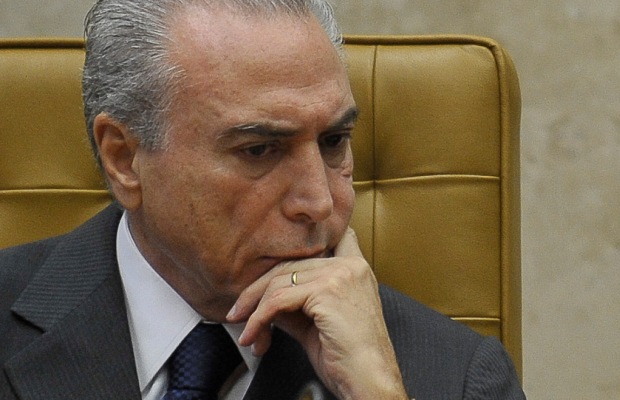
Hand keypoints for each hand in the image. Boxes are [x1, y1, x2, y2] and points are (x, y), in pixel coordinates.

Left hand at [226, 228, 407, 399]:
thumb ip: (294, 304)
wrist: (370, 382)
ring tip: (246, 331)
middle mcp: (350, 265)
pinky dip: (258, 319)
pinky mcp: (326, 291)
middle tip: (239, 312)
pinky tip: (252, 336)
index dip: (298, 245)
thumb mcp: (316, 323)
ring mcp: (339, 275)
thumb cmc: (349, 359)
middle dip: (257, 291)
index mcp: (355, 268)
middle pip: (288, 265)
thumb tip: (262, 299)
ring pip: (279, 281)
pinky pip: (278, 301)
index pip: (321, 241)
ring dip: (254, 309)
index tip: (273, 264)